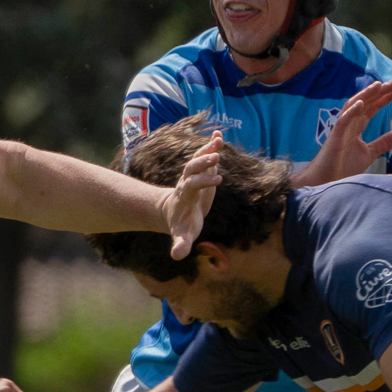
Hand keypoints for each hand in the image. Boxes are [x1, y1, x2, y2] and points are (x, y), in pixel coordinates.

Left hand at [165, 132, 222, 259]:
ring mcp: (193, 174)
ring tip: (218, 140)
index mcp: (185, 196)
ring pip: (197, 159)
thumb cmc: (181, 225)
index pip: (191, 185)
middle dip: (202, 163)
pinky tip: (219, 135)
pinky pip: (204, 156)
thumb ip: (180, 244)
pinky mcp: (200, 171)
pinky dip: (210, 145)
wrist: (173, 212)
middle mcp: (187, 182)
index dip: (202, 181)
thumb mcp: (182, 236)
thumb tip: (177, 256)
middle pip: (191, 168)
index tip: (217, 180)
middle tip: (216, 158)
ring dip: (207, 149)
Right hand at [295, 81, 391, 186]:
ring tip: (378, 86)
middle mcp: (349, 124)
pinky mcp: (334, 138)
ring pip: (352, 107)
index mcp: (356, 127)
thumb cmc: (342, 167)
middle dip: (379, 92)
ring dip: (365, 95)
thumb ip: (384, 142)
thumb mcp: (369, 153)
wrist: (325, 182)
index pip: (372, 108)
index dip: (385, 98)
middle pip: (365, 103)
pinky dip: (351, 112)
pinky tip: (361, 103)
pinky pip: (342, 121)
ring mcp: (341, 130)